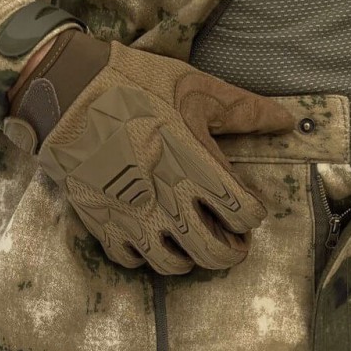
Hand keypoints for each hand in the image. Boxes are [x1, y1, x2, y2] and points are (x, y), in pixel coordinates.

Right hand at [4, 31, 294, 273]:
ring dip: (192, 258)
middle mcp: (169, 202)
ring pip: (174, 266)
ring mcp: (133, 218)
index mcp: (197, 169)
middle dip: (233, 252)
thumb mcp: (196, 88)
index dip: (254, 214)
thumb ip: (244, 110)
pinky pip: (132, 261)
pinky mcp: (103, 223)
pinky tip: (151, 235)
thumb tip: (287, 121)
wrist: (63, 91)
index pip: (245, 215)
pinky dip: (146, 255)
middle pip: (216, 254)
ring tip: (194, 240)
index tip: (249, 205)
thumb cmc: (134, 84)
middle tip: (234, 241)